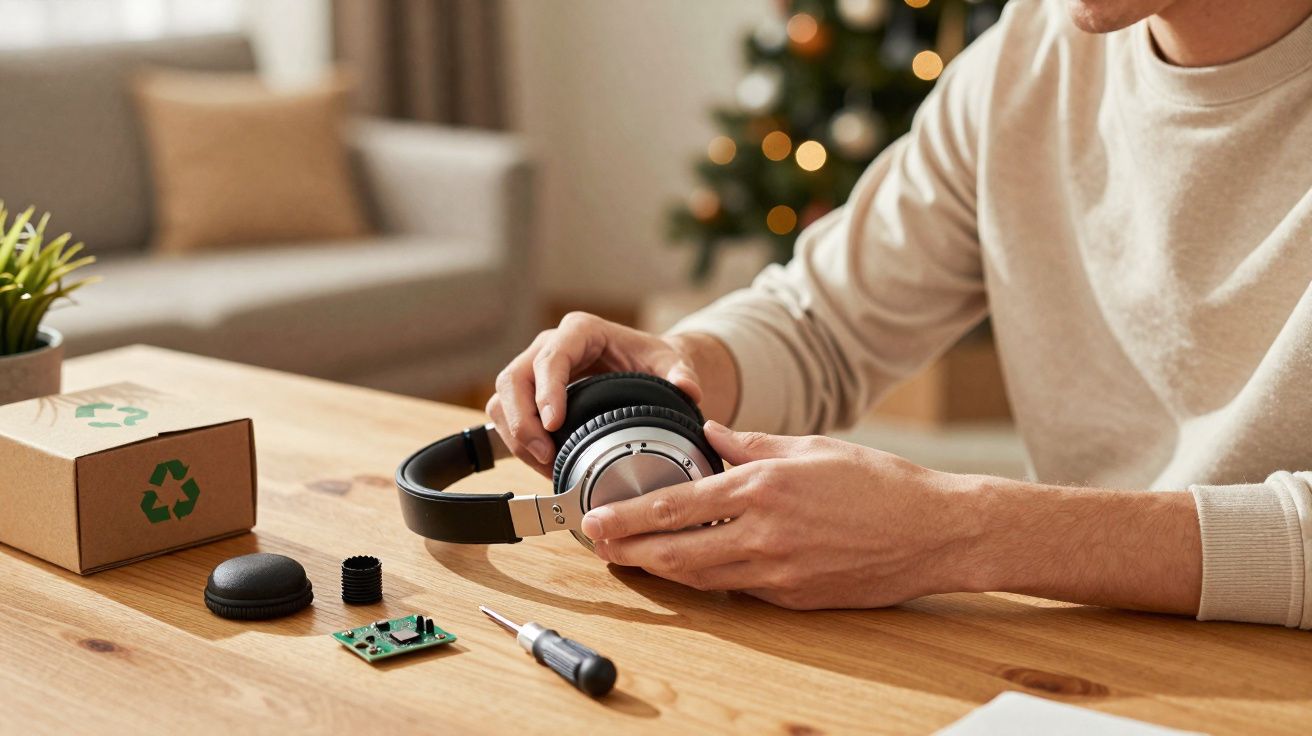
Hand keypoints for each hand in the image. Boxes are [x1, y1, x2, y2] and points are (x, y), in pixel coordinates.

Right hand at [487, 312, 713, 475]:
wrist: (642, 366)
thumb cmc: (652, 361)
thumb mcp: (670, 362)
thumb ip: (681, 374)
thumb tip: (688, 388)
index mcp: (581, 332)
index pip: (552, 357)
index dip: (547, 390)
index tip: (554, 422)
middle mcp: (551, 345)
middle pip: (515, 378)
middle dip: (523, 420)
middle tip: (544, 453)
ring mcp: (534, 368)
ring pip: (502, 398)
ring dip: (515, 434)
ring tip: (544, 462)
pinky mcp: (529, 393)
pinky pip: (507, 415)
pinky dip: (517, 441)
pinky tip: (541, 462)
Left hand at [581, 421, 982, 609]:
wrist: (936, 531)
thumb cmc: (880, 484)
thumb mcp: (811, 447)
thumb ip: (751, 443)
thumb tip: (708, 434)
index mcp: (764, 487)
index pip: (676, 505)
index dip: (628, 517)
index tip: (596, 519)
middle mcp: (765, 535)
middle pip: (676, 553)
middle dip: (630, 552)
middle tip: (599, 547)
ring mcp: (779, 573)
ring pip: (701, 579)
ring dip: (661, 571)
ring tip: (633, 560)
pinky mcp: (795, 598)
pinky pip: (739, 589)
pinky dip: (710, 578)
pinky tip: (693, 568)